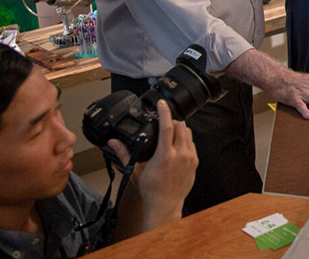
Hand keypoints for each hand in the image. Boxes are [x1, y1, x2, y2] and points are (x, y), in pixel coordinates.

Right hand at [109, 100, 197, 229]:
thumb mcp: (135, 171)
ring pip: (188, 133)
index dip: (164, 111)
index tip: (162, 103)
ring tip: (170, 132)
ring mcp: (190, 158)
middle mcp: (180, 155)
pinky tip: (176, 145)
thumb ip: (124, 154)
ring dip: (180, 129)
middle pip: (180, 126)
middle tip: (164, 121)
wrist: (165, 205)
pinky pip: (192, 144)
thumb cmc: (150, 190)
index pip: (167, 126)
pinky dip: (185, 140)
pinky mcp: (195, 162)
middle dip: (172, 120)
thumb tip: (112, 142)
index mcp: (165, 155)